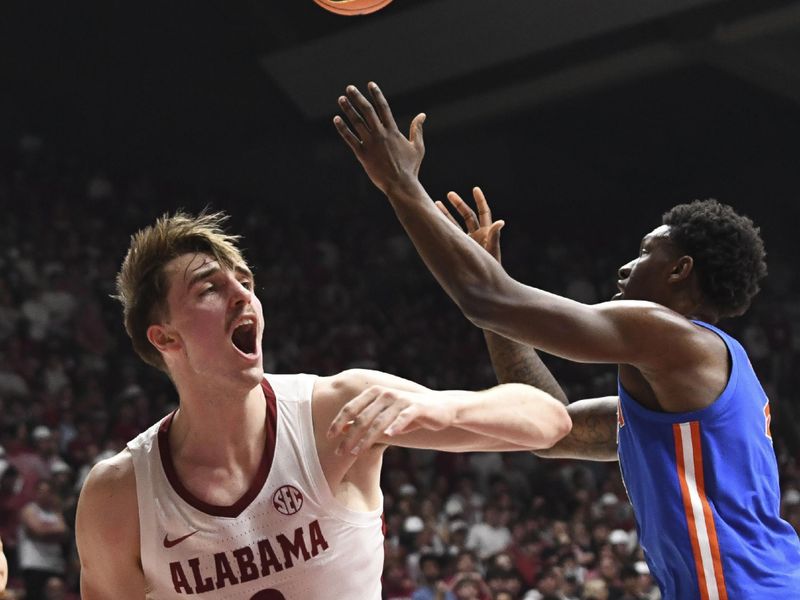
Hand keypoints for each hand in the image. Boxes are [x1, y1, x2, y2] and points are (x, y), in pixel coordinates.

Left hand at [326, 385, 455, 455]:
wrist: (441, 409)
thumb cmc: (409, 415)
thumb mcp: (385, 418)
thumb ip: (366, 421)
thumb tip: (343, 429)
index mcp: (375, 393)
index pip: (352, 407)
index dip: (339, 421)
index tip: (329, 436)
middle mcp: (386, 393)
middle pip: (363, 417)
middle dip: (350, 436)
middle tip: (340, 452)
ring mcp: (401, 399)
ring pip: (379, 420)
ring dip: (366, 437)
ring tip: (357, 452)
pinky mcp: (416, 407)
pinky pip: (402, 417)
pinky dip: (395, 426)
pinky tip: (388, 437)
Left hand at [334, 82, 425, 195]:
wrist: (400, 185)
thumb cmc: (410, 167)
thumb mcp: (418, 147)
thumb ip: (417, 129)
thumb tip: (422, 115)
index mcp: (393, 131)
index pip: (383, 108)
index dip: (377, 95)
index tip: (370, 84)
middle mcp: (380, 134)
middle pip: (367, 111)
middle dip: (358, 98)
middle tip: (350, 88)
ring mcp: (370, 144)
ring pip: (357, 123)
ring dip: (348, 109)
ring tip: (341, 99)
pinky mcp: (362, 155)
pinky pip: (350, 139)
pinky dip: (343, 129)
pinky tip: (336, 119)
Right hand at [436, 187, 504, 262]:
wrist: (483, 283)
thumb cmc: (491, 269)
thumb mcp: (493, 252)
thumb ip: (495, 237)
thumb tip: (501, 222)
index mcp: (486, 232)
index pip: (483, 212)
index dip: (480, 200)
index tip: (475, 189)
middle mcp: (476, 234)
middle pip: (467, 215)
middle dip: (459, 204)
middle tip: (449, 194)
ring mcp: (466, 241)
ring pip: (455, 223)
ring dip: (447, 213)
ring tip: (436, 203)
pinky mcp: (458, 247)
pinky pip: (450, 234)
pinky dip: (442, 227)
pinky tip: (433, 220)